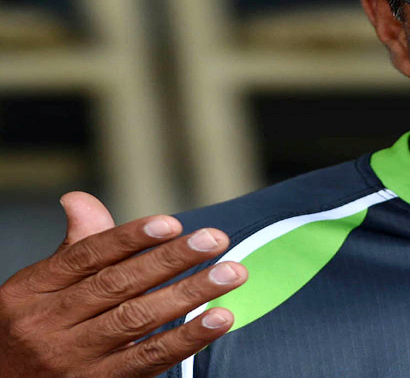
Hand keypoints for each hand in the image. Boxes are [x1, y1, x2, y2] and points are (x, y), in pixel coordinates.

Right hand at [0, 192, 246, 376]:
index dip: (130, 238)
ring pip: (137, 319)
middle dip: (172, 260)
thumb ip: (74, 247)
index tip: (172, 224)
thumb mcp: (38, 288)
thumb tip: (79, 199)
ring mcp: (71, 358)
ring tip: (230, 273)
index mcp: (31, 290)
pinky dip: (187, 339)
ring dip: (189, 294)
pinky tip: (219, 319)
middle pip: (118, 285)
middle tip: (217, 239)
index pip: (87, 256)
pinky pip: (148, 358)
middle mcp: (47, 323)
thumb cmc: (32, 328)